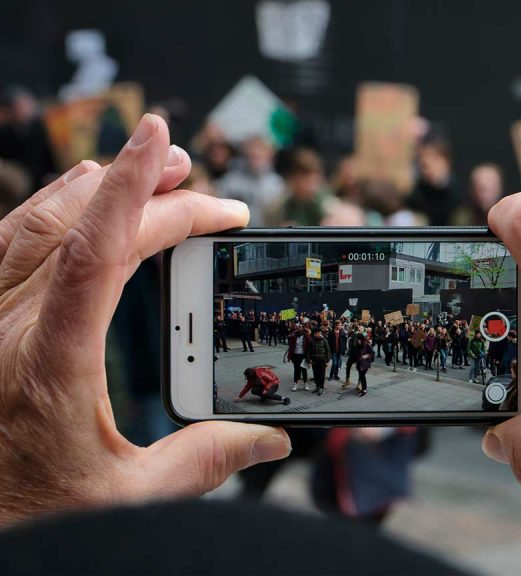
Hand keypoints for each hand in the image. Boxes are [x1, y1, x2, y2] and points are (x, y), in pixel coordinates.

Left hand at [0, 115, 291, 526]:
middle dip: (147, 192)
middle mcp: (8, 328)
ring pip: (34, 222)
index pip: (95, 252)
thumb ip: (203, 461)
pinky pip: (8, 242)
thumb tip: (269, 439)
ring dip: (97, 188)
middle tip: (203, 188)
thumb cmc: (25, 511)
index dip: (134, 189)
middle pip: (79, 228)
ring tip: (153, 173)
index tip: (162, 141)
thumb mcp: (123, 496)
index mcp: (49, 364)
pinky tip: (80, 199)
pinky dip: (53, 208)